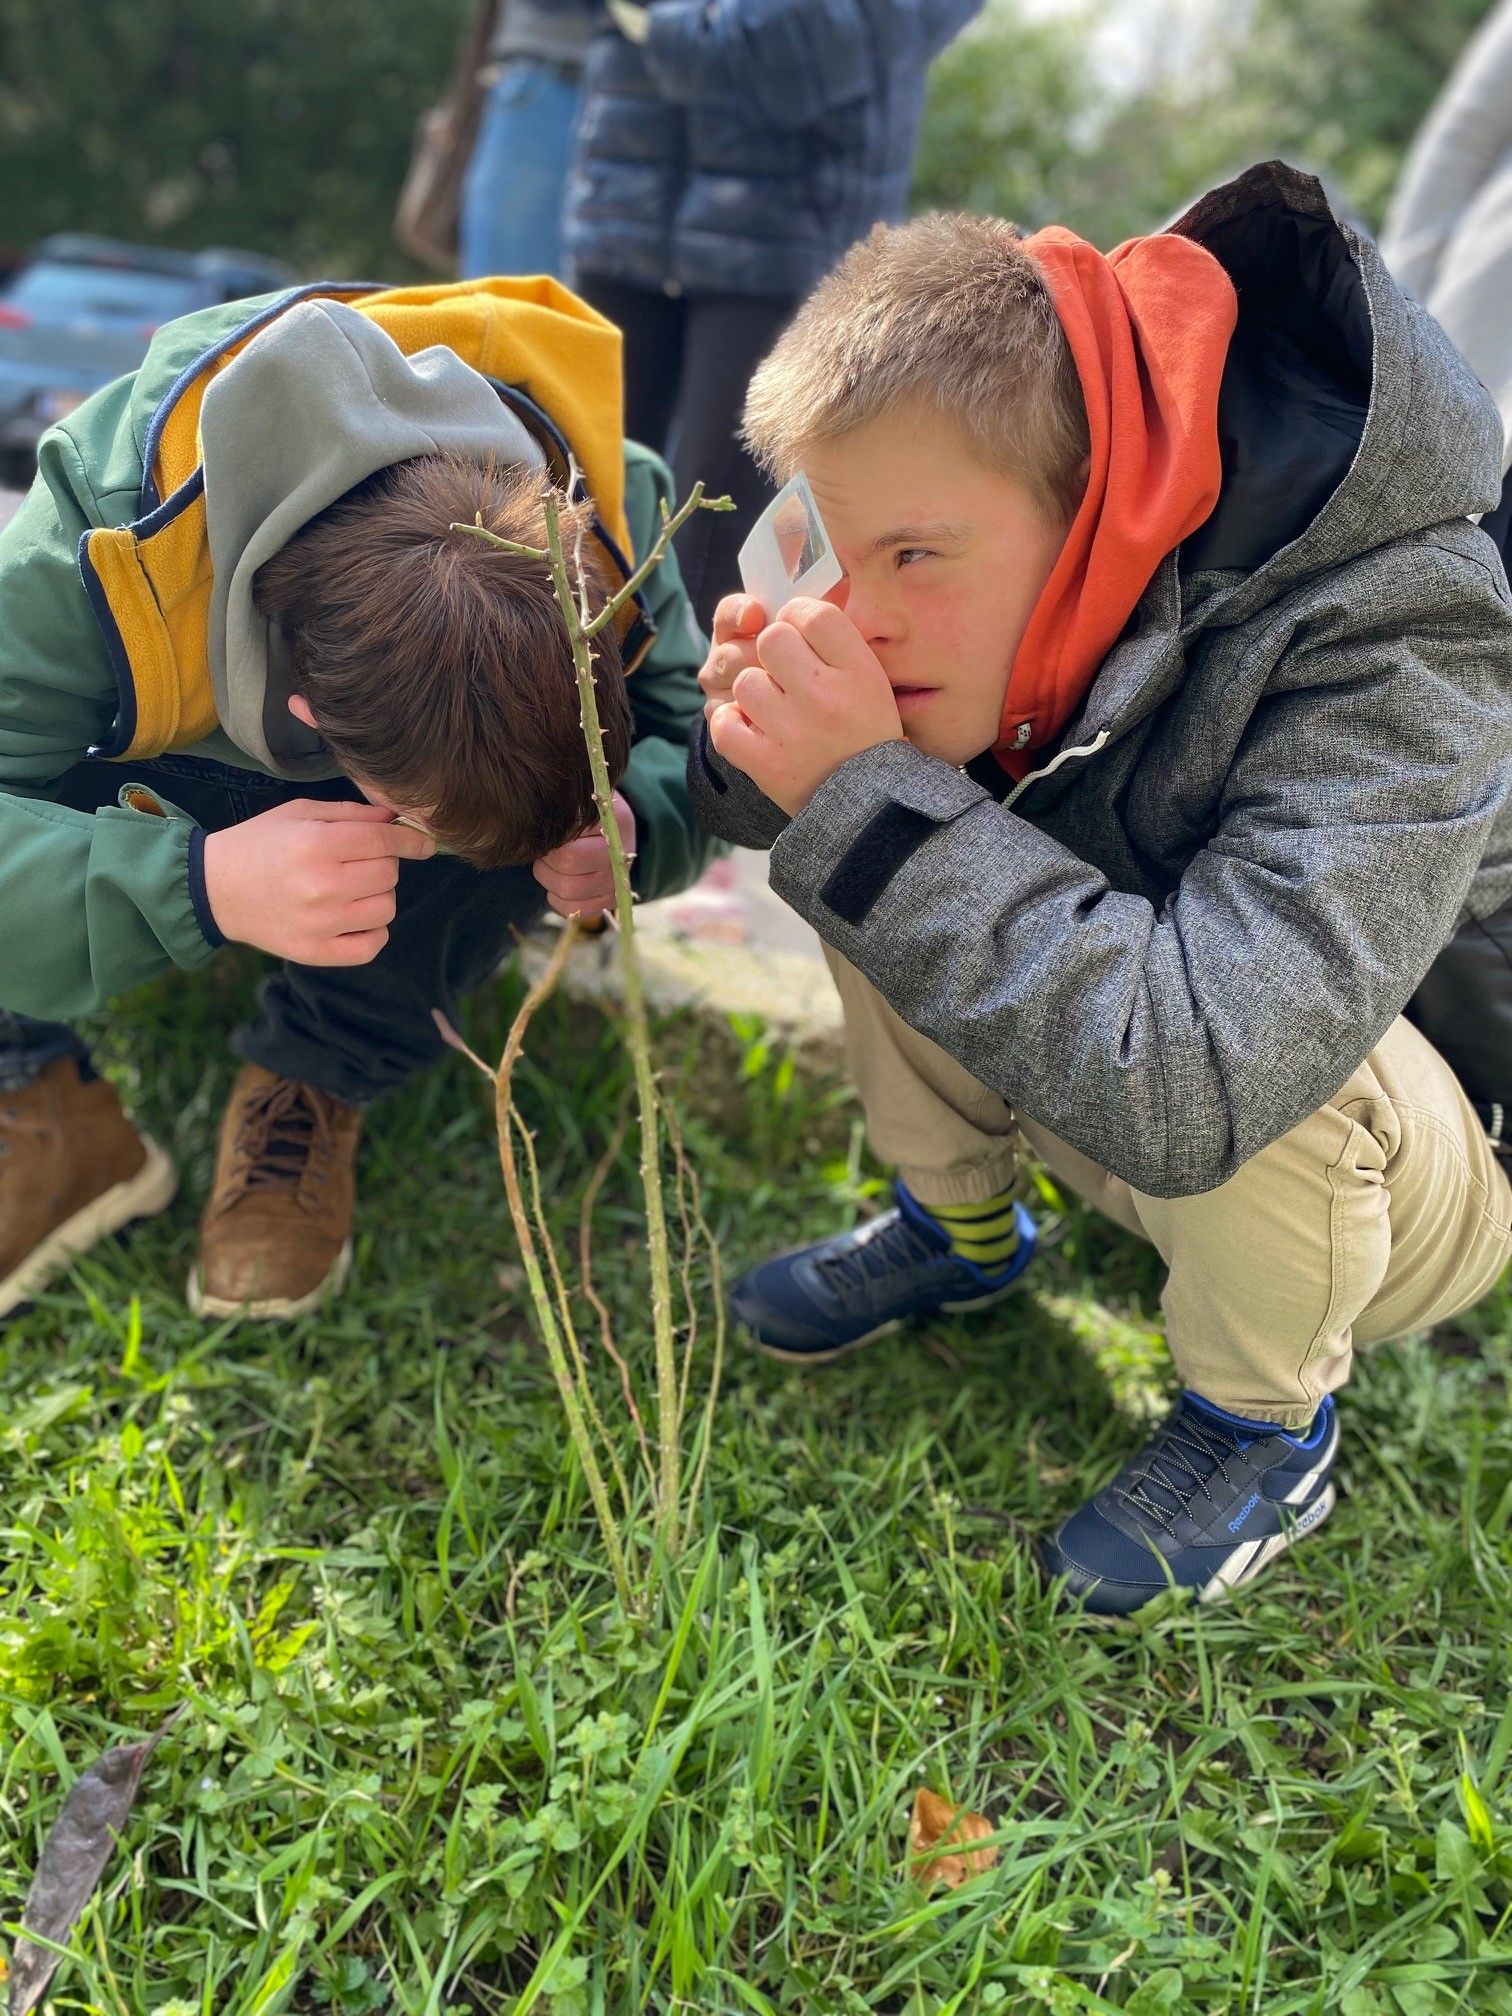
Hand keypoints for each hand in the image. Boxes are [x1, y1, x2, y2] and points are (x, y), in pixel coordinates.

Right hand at [202, 798, 435, 964]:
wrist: (214, 888)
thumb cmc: (260, 844)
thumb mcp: (300, 814)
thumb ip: (351, 814)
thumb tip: (396, 817)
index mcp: (316, 845)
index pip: (383, 840)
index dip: (410, 840)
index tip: (423, 843)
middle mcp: (321, 886)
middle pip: (388, 874)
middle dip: (384, 863)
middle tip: (359, 862)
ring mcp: (320, 924)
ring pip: (386, 908)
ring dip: (378, 896)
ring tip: (353, 888)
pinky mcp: (316, 953)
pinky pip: (372, 946)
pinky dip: (373, 931)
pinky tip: (356, 917)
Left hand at [532, 792, 636, 919]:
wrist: (608, 828)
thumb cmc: (583, 811)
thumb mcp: (577, 798)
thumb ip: (562, 803)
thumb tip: (533, 814)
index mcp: (616, 821)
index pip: (571, 834)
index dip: (549, 837)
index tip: (545, 831)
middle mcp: (621, 853)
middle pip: (568, 863)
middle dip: (546, 857)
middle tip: (543, 849)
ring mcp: (617, 880)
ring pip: (568, 890)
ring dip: (547, 877)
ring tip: (548, 864)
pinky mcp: (609, 900)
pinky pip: (574, 909)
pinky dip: (557, 898)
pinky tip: (556, 882)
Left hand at [707, 597, 903, 815]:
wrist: (871, 807)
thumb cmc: (866, 733)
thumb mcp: (872, 681)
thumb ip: (838, 643)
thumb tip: (792, 608)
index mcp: (860, 672)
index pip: (813, 614)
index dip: (799, 617)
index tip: (801, 635)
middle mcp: (826, 698)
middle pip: (773, 638)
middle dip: (774, 653)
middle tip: (785, 675)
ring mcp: (794, 733)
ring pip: (745, 680)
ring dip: (753, 692)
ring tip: (774, 710)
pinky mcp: (767, 765)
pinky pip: (725, 724)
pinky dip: (731, 724)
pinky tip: (750, 728)